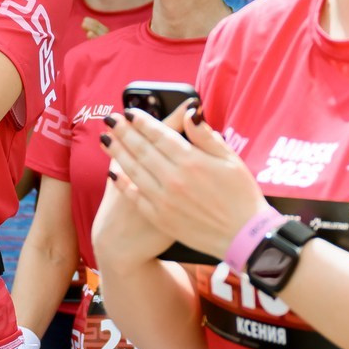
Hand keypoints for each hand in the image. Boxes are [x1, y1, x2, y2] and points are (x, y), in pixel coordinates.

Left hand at [100, 107, 262, 260]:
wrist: (243, 237)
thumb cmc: (241, 196)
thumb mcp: (231, 160)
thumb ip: (206, 135)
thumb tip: (190, 111)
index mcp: (191, 161)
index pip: (160, 135)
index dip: (142, 122)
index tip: (129, 112)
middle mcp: (173, 178)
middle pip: (142, 150)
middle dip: (123, 132)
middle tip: (110, 119)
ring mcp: (164, 199)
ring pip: (134, 171)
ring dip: (117, 153)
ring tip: (105, 140)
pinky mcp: (160, 217)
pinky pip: (135, 196)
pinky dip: (123, 183)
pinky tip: (113, 173)